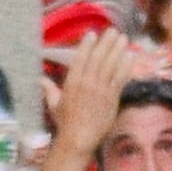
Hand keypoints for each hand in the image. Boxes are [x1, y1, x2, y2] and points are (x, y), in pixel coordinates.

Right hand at [51, 26, 133, 158]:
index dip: (87, 45)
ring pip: (110, 65)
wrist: (78, 139)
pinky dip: (126, 67)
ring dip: (118, 50)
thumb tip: (40, 80)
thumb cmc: (65, 123)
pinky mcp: (111, 98)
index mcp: (72, 81)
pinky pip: (120, 79)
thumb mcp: (54, 104)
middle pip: (98, 58)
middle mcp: (87, 82)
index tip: (92, 33)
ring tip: (124, 38)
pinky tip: (131, 57)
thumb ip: (49, 90)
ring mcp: (100, 90)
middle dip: (106, 42)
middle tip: (113, 31)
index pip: (80, 58)